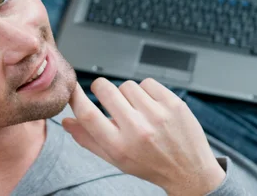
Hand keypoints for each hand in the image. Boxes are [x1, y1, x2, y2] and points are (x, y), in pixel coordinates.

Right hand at [62, 78, 225, 195]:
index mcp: (119, 146)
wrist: (190, 172)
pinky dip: (146, 91)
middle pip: (105, 89)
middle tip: (108, 98)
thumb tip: (66, 121)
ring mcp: (157, 115)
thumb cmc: (150, 165)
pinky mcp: (173, 103)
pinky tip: (151, 106)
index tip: (72, 88)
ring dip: (127, 94)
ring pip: (126, 85)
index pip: (88, 114)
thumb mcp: (116, 159)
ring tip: (136, 109)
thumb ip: (88, 140)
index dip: (75, 96)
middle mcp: (138, 130)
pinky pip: (147, 82)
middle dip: (101, 88)